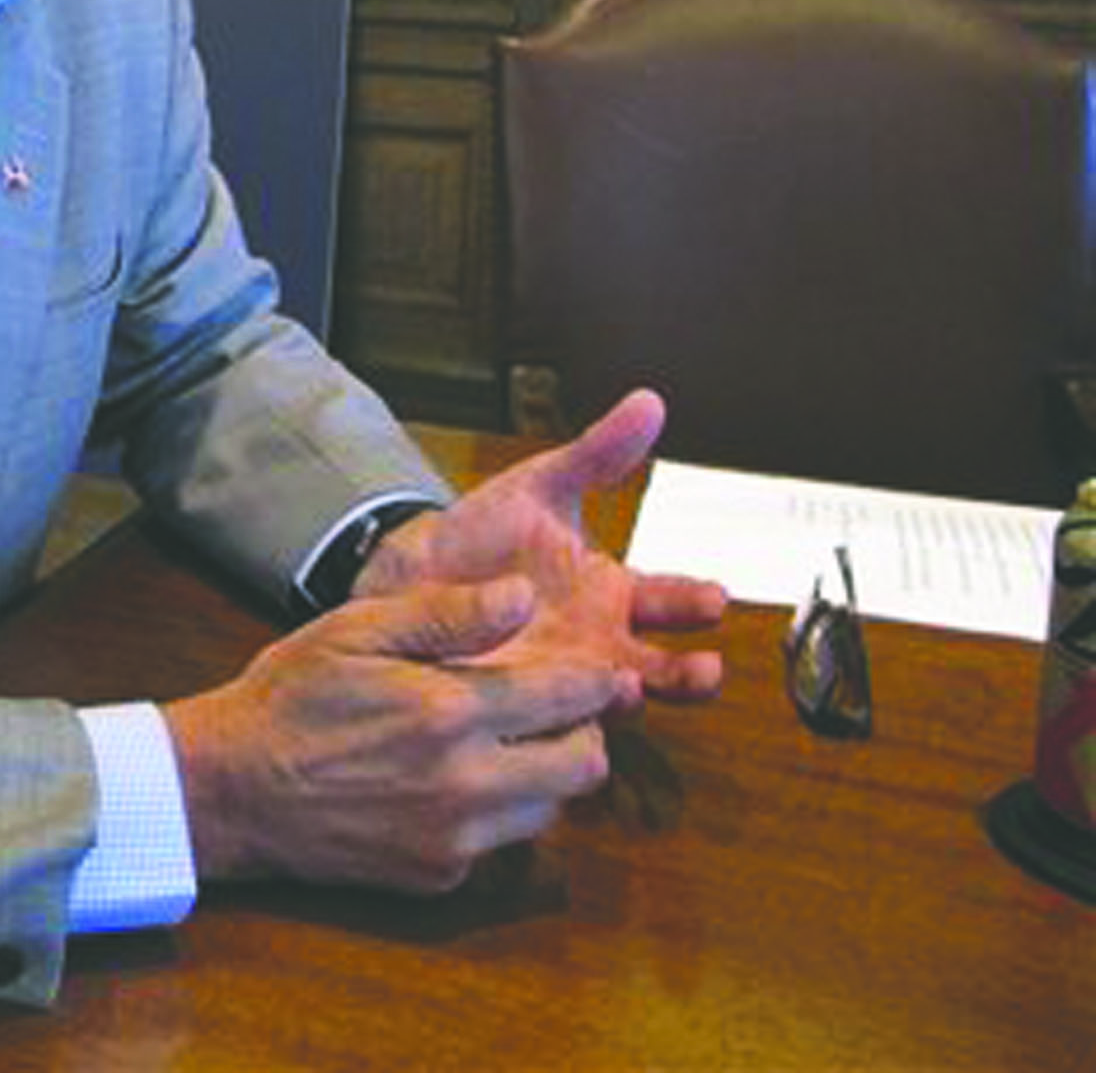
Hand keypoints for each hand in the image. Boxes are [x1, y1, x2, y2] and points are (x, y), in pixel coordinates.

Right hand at [164, 577, 629, 889]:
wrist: (232, 789)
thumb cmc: (289, 698)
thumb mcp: (355, 631)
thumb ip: (446, 613)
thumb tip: (523, 597)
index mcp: (449, 709)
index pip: (567, 695)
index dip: (598, 681)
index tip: (605, 674)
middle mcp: (466, 782)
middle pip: (584, 766)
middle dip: (585, 733)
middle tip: (556, 714)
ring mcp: (454, 837)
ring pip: (550, 811)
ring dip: (542, 777)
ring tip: (501, 748)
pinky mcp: (439, 875)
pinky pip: (499, 845)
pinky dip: (494, 815)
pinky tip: (451, 786)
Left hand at [355, 390, 727, 705]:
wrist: (412, 572)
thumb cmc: (485, 533)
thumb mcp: (539, 486)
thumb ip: (596, 453)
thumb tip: (648, 403)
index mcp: (613, 592)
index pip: (674, 602)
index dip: (697, 603)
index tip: (714, 597)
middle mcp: (599, 644)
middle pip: (662, 670)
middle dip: (688, 675)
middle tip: (704, 670)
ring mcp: (561, 680)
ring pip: (611, 704)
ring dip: (625, 700)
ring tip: (625, 688)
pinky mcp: (517, 705)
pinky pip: (548, 723)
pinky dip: (559, 721)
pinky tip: (558, 713)